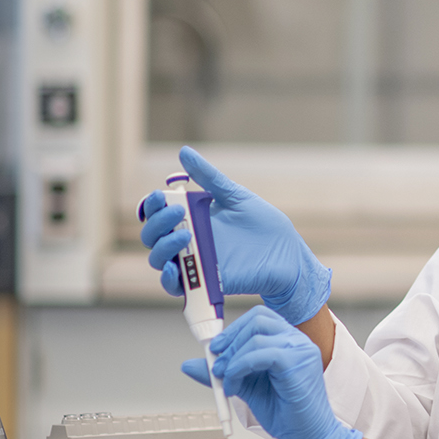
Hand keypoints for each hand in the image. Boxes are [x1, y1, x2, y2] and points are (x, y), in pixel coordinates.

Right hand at [138, 146, 331, 324]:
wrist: (287, 254)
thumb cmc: (262, 224)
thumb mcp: (236, 196)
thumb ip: (210, 178)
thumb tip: (185, 152)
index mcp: (191, 218)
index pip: (158, 213)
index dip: (151, 205)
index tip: (158, 196)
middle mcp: (187, 240)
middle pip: (152, 235)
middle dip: (157, 222)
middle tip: (179, 212)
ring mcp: (194, 262)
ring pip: (158, 260)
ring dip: (163, 247)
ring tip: (185, 237)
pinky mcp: (204, 283)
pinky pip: (175, 286)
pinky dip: (169, 278)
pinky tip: (175, 268)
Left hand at [205, 307, 362, 438]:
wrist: (308, 437)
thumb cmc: (286, 414)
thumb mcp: (247, 387)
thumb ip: (223, 373)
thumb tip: (190, 365)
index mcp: (288, 342)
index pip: (259, 318)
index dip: (233, 330)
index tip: (215, 349)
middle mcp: (297, 341)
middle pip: (257, 319)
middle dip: (229, 340)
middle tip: (216, 365)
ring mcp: (301, 349)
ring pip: (256, 335)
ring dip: (232, 358)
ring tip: (226, 381)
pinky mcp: (298, 363)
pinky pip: (261, 353)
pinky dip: (240, 367)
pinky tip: (235, 386)